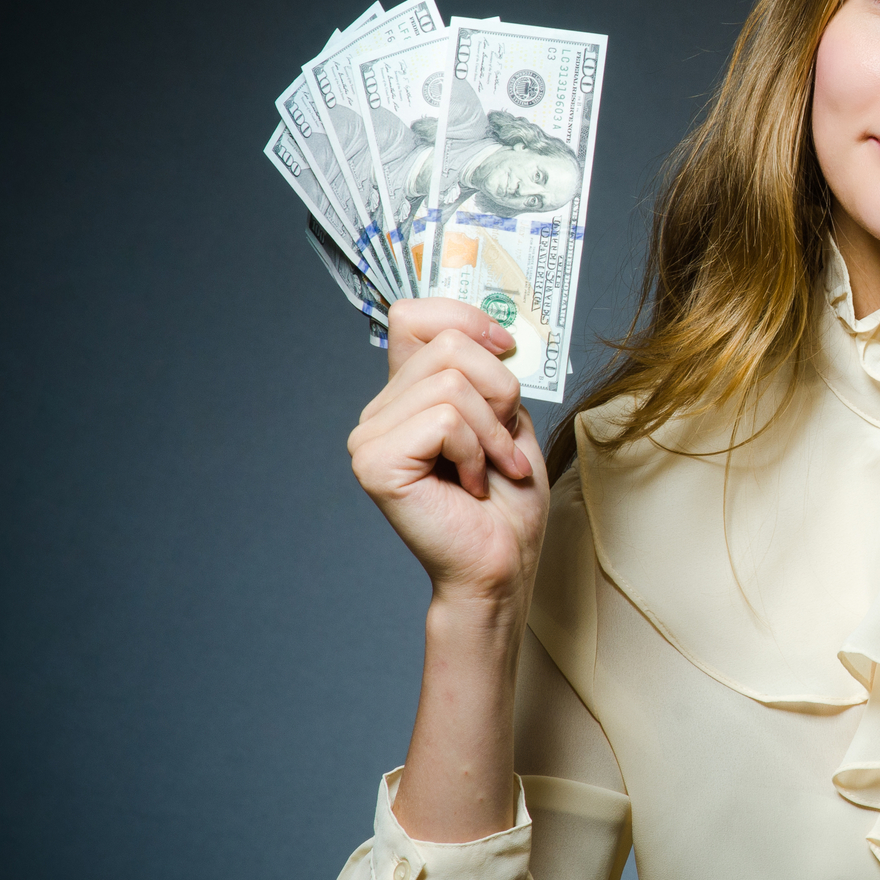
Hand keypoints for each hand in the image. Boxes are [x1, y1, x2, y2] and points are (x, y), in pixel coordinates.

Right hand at [347, 299, 547, 608]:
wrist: (502, 563)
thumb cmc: (507, 501)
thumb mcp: (508, 419)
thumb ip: (489, 372)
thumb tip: (494, 329)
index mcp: (406, 394)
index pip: (414, 315)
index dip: (465, 317)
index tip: (507, 348)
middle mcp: (379, 412)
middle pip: (449, 344)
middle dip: (500, 391)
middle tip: (503, 443)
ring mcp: (370, 438)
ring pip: (453, 383)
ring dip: (493, 431)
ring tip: (490, 469)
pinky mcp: (376, 463)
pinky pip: (446, 420)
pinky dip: (477, 451)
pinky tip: (472, 485)